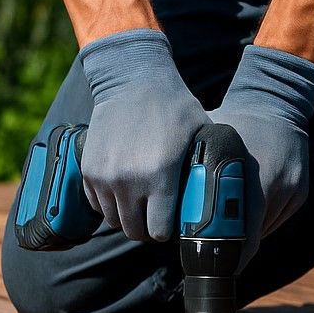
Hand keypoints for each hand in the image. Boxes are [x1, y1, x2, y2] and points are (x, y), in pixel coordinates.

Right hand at [78, 29, 207, 241]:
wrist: (132, 80)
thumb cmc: (174, 108)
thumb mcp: (201, 135)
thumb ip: (205, 168)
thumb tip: (225, 195)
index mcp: (160, 176)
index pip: (160, 231)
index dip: (169, 232)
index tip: (174, 224)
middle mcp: (128, 181)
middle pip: (135, 231)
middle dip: (148, 230)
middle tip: (158, 219)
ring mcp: (104, 177)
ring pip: (114, 220)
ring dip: (128, 218)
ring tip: (142, 206)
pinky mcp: (88, 170)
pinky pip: (97, 204)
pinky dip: (109, 204)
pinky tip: (124, 194)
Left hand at [208, 45, 313, 257]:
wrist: (277, 105)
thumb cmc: (234, 121)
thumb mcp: (209, 138)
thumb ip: (191, 168)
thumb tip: (162, 199)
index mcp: (249, 172)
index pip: (240, 226)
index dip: (226, 247)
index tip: (212, 259)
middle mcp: (274, 182)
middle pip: (254, 233)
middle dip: (234, 245)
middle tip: (217, 253)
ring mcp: (291, 188)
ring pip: (266, 229)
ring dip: (247, 233)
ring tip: (230, 227)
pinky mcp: (300, 192)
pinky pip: (277, 219)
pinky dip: (261, 222)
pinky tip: (249, 210)